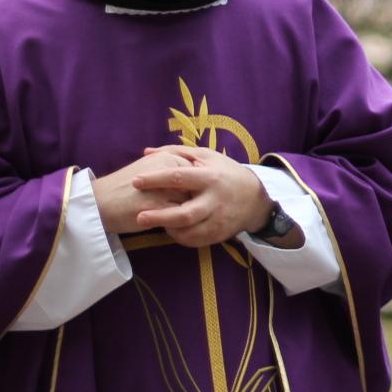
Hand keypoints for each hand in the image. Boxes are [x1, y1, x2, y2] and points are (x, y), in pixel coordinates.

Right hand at [90, 151, 195, 235]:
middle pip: (196, 186)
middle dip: (196, 198)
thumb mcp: (151, 170)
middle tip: (194, 207)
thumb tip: (201, 177)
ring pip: (190, 202)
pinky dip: (179, 222)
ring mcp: (163, 188)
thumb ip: (173, 170)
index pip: (197, 172)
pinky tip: (171, 225)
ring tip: (180, 217)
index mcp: (167, 157)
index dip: (196, 186)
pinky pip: (179, 216)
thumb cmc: (126, 188)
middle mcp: (167, 169)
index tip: (194, 195)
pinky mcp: (157, 206)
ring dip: (188, 211)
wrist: (98, 202)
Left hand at [128, 145, 275, 247]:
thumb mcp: (206, 156)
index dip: (156, 179)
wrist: (255, 199)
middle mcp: (215, 200)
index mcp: (210, 177)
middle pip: (185, 213)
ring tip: (154, 223)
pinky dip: (179, 237)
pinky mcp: (219, 234)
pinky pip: (195, 240)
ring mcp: (218, 219)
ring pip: (189, 231)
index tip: (135, 181)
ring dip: (168, 229)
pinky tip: (171, 229)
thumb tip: (147, 152)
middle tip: (138, 217)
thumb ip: (176, 152)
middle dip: (160, 217)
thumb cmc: (225, 173)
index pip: (179, 177)